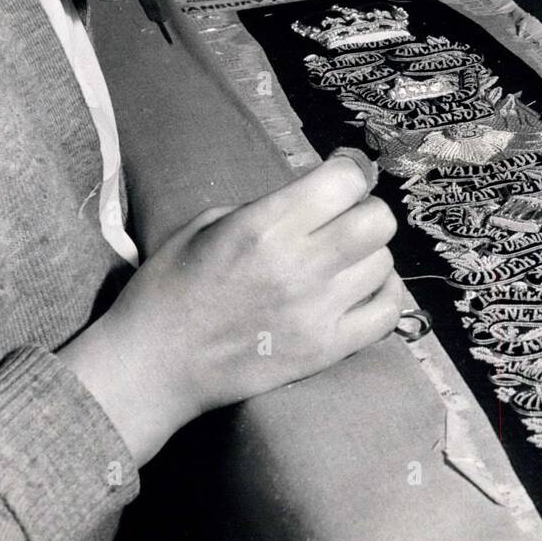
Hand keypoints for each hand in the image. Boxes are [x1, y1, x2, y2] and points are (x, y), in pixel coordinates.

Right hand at [58, 154, 401, 464]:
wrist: (154, 365)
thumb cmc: (170, 286)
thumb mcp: (208, 224)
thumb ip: (267, 208)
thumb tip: (314, 199)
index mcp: (266, 226)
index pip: (345, 181)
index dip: (347, 175)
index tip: (337, 182)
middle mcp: (300, 265)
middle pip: (378, 221)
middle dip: (366, 211)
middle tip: (345, 220)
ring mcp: (318, 312)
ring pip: (384, 264)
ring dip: (369, 255)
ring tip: (345, 261)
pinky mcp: (327, 351)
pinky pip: (387, 314)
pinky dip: (384, 296)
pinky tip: (361, 291)